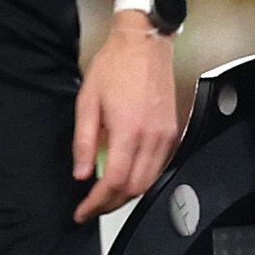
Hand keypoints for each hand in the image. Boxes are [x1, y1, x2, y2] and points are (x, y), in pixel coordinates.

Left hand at [71, 18, 182, 220]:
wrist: (144, 43)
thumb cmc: (115, 66)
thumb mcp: (87, 101)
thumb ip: (83, 141)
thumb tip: (81, 173)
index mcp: (128, 130)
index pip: (114, 182)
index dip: (96, 203)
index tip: (83, 211)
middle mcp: (152, 137)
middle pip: (134, 189)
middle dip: (111, 204)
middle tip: (91, 206)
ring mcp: (166, 136)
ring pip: (149, 182)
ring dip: (127, 194)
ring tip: (106, 194)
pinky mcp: (173, 132)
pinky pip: (160, 167)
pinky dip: (142, 179)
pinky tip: (126, 176)